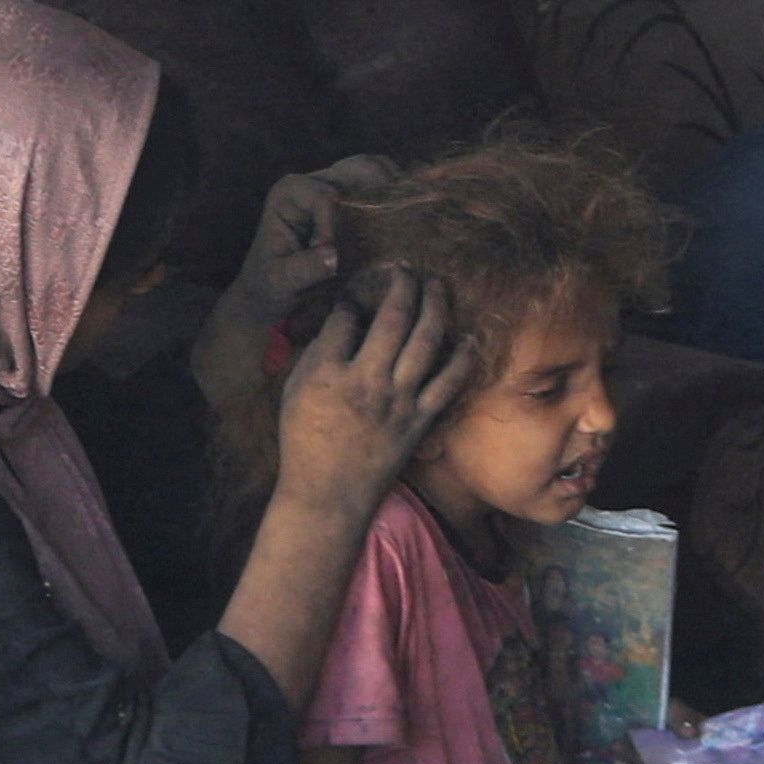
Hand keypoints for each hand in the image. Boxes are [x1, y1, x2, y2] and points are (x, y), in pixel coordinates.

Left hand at [195, 158, 397, 412]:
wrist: (268, 292)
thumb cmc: (269, 285)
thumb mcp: (281, 281)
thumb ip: (305, 268)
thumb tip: (334, 257)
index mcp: (289, 193)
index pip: (326, 197)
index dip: (336, 225)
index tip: (334, 258)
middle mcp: (311, 182)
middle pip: (357, 168)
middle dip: (384, 188)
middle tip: (405, 215)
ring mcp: (332, 188)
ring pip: (374, 172)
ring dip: (395, 189)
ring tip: (414, 212)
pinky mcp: (347, 202)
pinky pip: (378, 187)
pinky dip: (395, 197)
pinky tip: (410, 215)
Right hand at [272, 267, 475, 513]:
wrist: (328, 493)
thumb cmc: (304, 443)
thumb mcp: (294, 392)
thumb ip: (317, 354)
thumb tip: (342, 323)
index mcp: (328, 372)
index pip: (346, 317)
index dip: (354, 298)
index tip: (359, 294)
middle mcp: (366, 381)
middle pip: (393, 318)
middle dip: (402, 285)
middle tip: (406, 270)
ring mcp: (398, 401)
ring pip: (425, 341)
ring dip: (435, 307)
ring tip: (437, 286)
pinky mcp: (419, 421)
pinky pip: (448, 383)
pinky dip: (463, 358)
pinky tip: (469, 337)